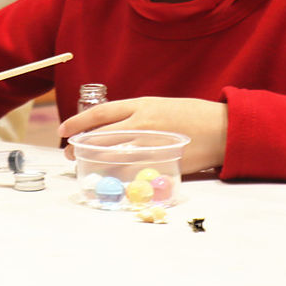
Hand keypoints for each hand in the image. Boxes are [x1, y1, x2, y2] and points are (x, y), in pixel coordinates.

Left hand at [57, 97, 227, 173]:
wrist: (221, 129)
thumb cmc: (191, 116)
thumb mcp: (160, 106)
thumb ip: (136, 116)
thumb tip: (110, 128)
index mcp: (141, 105)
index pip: (101, 113)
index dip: (78, 121)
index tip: (64, 129)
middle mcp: (142, 123)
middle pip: (101, 137)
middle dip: (80, 147)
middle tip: (69, 154)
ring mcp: (151, 145)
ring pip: (112, 156)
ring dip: (94, 163)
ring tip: (85, 167)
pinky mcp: (160, 163)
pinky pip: (132, 173)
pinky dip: (117, 177)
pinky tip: (109, 180)